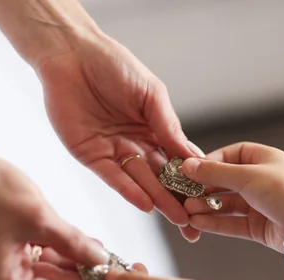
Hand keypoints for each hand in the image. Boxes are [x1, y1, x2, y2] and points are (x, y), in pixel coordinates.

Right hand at [0, 156, 109, 279]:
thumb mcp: (40, 220)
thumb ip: (74, 243)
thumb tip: (102, 260)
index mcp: (2, 279)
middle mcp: (3, 273)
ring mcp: (6, 257)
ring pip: (52, 268)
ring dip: (79, 264)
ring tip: (109, 262)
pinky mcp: (11, 239)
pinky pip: (45, 251)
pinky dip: (66, 249)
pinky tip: (91, 246)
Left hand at [36, 33, 202, 240]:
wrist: (72, 54)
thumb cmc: (114, 65)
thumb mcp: (152, 95)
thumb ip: (169, 127)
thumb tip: (193, 157)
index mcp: (154, 129)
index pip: (178, 161)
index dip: (194, 180)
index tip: (211, 198)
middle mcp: (136, 144)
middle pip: (161, 178)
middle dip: (179, 200)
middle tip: (195, 221)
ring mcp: (114, 152)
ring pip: (141, 182)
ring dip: (159, 200)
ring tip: (179, 218)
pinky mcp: (90, 155)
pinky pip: (113, 177)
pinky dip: (130, 191)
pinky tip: (147, 204)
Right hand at [181, 142, 283, 251]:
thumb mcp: (246, 175)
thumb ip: (215, 172)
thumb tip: (187, 166)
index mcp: (262, 159)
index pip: (230, 156)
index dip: (209, 163)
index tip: (190, 170)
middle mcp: (260, 180)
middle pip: (224, 182)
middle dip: (203, 189)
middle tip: (183, 195)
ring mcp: (258, 204)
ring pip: (226, 204)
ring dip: (206, 207)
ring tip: (186, 211)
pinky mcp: (257, 226)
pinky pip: (231, 222)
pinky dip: (214, 222)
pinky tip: (197, 223)